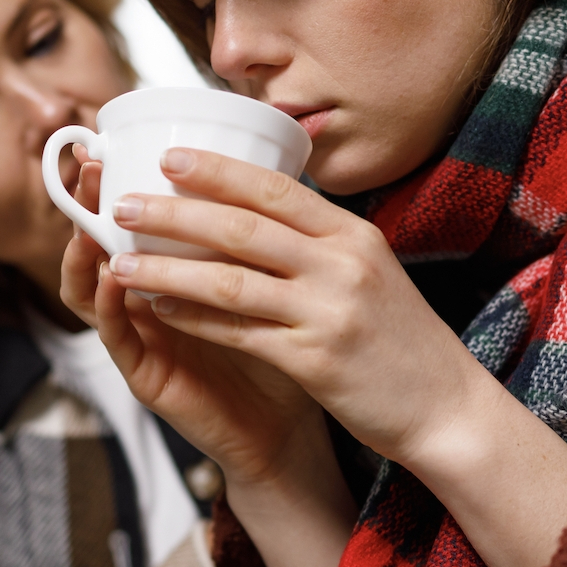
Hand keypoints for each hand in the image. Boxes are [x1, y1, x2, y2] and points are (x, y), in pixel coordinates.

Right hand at [58, 159, 327, 488]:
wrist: (293, 429)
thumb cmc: (285, 349)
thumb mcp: (268, 280)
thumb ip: (253, 236)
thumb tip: (264, 164)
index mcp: (172, 276)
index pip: (132, 223)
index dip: (114, 184)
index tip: (107, 143)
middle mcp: (148, 304)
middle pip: (99, 248)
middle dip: (87, 206)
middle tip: (88, 170)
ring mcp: (143, 341)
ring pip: (93, 294)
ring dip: (83, 256)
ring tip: (87, 223)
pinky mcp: (149, 380)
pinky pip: (119, 342)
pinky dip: (111, 310)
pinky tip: (116, 282)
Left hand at [102, 148, 566, 566]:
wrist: (447, 408)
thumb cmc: (401, 340)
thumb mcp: (371, 271)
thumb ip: (321, 241)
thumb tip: (259, 207)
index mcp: (355, 235)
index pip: (277, 190)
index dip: (219, 171)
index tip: (169, 158)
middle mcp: (343, 265)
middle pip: (243, 227)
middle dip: (174, 213)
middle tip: (122, 204)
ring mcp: (329, 313)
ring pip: (230, 281)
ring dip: (167, 267)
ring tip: (119, 259)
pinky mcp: (315, 361)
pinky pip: (238, 333)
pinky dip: (193, 318)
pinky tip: (157, 308)